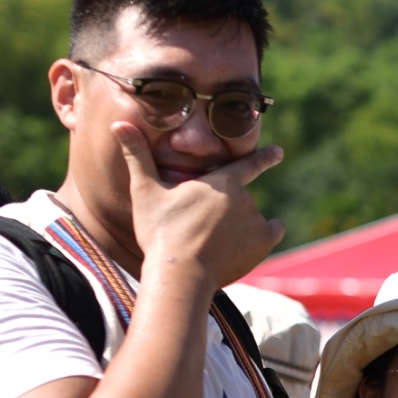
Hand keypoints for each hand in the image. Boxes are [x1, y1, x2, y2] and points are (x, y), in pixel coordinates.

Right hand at [113, 121, 283, 289]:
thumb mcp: (145, 191)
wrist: (180, 274)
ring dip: (240, 225)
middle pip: (239, 199)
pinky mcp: (262, 243)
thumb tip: (117, 124)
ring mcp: (256, 220)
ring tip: (215, 242)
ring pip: (252, 218)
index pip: (249, 164)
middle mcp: (244, 197)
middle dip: (225, 211)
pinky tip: (244, 245)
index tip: (279, 152)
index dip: (265, 157)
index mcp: (221, 181)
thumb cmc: (160, 232)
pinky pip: (271, 233)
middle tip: (201, 229)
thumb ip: (137, 157)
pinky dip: (262, 237)